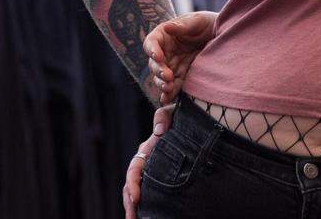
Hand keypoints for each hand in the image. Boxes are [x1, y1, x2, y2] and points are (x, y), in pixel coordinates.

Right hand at [122, 103, 173, 217]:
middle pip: (131, 185)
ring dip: (133, 207)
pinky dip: (144, 205)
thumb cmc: (179, 117)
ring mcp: (151, 171)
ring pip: (137, 191)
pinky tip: (145, 215)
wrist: (190, 124)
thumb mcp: (172, 112)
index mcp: (146, 150)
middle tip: (132, 217)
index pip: (134, 168)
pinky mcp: (158, 178)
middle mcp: (145, 162)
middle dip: (130, 202)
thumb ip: (164, 116)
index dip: (133, 183)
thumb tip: (158, 132)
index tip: (136, 197)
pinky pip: (149, 192)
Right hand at [145, 11, 217, 105]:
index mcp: (163, 36)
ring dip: (163, 84)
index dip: (152, 50)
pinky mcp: (180, 75)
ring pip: (161, 77)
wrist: (220, 35)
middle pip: (155, 63)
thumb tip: (167, 27)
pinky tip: (168, 99)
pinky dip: (170, 93)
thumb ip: (182, 26)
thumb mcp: (196, 21)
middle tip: (168, 76)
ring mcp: (171, 65)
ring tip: (168, 88)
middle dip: (159, 71)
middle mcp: (163, 52)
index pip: (151, 43)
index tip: (157, 56)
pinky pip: (172, 85)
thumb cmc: (205, 23)